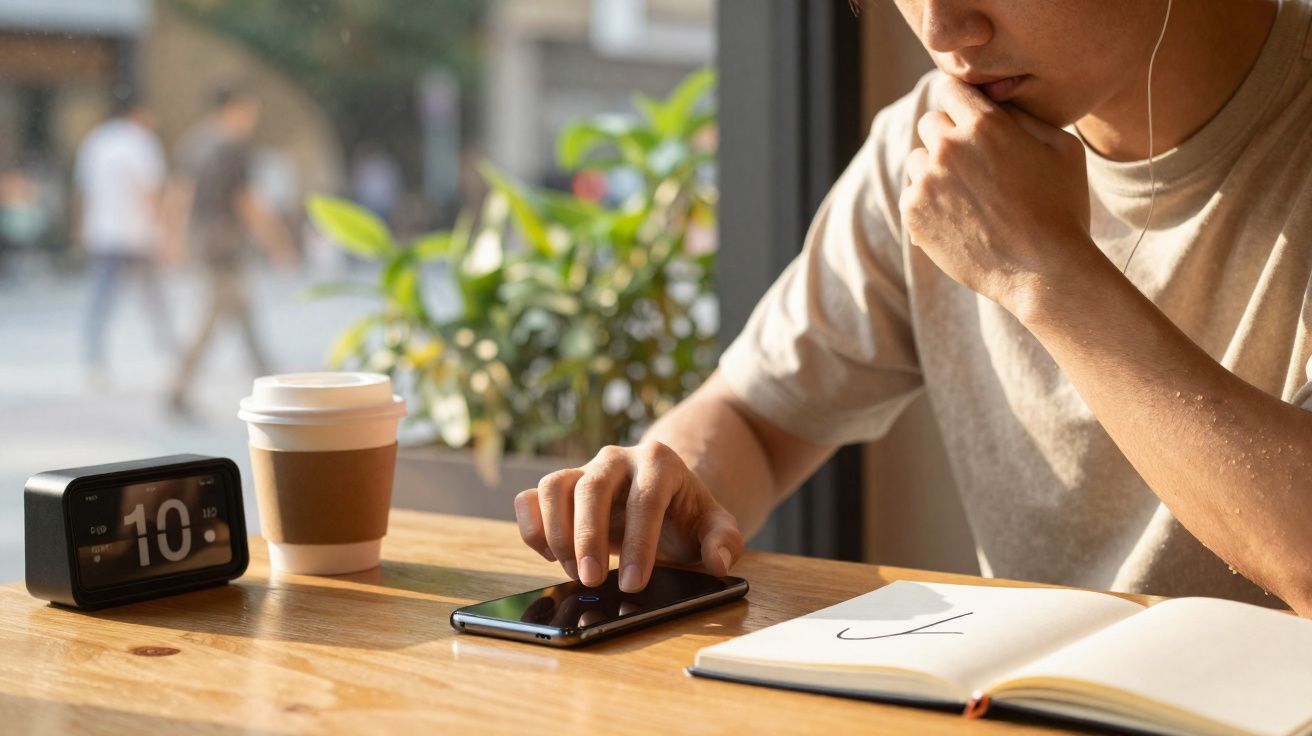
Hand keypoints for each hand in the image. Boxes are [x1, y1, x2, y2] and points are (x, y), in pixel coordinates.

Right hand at [514, 441, 744, 592]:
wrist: (660, 494)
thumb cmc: (684, 513)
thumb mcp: (714, 525)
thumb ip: (724, 541)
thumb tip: (719, 562)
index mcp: (659, 463)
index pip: (646, 499)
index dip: (639, 543)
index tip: (634, 584)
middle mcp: (616, 458)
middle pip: (592, 487)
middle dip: (588, 538)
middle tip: (591, 581)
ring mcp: (583, 469)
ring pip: (554, 486)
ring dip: (557, 533)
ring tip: (573, 572)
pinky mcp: (558, 487)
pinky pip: (530, 498)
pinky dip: (532, 528)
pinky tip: (550, 556)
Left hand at [900, 79, 1095, 312]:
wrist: (1043, 271)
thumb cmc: (1062, 208)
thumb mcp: (1062, 147)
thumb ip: (1024, 117)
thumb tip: (997, 102)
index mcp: (984, 124)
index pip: (951, 88)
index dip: (960, 101)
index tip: (967, 114)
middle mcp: (948, 147)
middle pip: (930, 122)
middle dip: (948, 135)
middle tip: (972, 161)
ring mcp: (926, 182)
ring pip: (917, 159)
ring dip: (935, 170)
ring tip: (968, 195)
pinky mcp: (913, 214)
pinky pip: (911, 194)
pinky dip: (927, 203)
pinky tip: (957, 218)